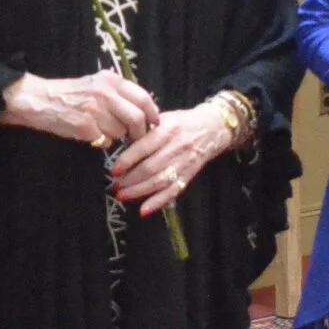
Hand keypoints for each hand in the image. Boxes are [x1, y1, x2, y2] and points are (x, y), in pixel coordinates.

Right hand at [0, 70, 159, 147]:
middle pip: (136, 118)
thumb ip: (119, 94)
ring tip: (104, 130)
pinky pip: (106, 141)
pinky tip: (92, 134)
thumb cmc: (70, 94)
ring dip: (117, 136)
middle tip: (135, 137)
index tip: (153, 123)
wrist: (39, 100)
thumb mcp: (96, 84)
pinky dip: (103, 142)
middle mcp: (105, 93)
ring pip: (121, 131)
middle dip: (139, 131)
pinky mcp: (85, 127)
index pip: (143, 97)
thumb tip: (144, 111)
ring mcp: (95, 110)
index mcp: (111, 80)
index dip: (152, 113)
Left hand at [110, 101, 233, 216]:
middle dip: (130, 180)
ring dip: (139, 191)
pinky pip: (173, 191)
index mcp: (168, 130)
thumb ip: (145, 130)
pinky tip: (144, 210)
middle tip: (115, 186)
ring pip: (160, 181)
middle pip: (151, 168)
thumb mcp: (163, 118)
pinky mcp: (190, 174)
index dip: (127, 160)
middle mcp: (177, 147)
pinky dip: (158, 202)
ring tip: (122, 195)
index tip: (114, 170)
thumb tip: (121, 144)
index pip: (144, 147)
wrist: (213, 127)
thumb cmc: (183, 122)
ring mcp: (185, 162)